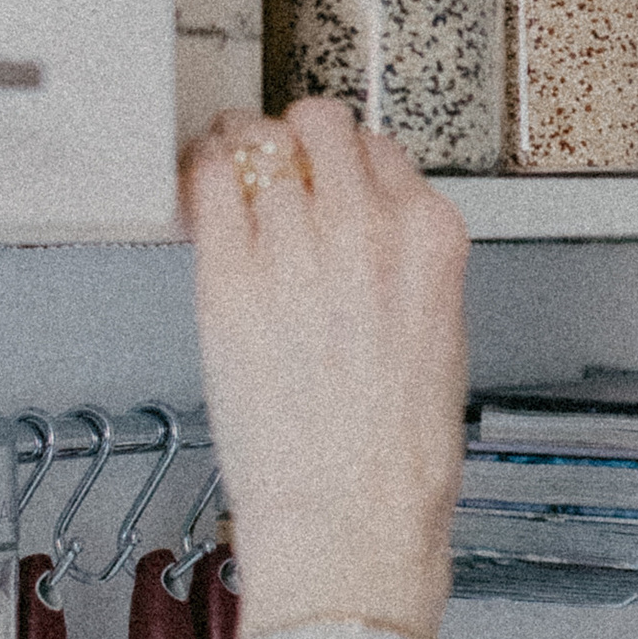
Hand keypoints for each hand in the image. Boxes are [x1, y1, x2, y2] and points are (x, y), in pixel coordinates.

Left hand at [181, 104, 468, 638]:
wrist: (353, 515)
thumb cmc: (396, 454)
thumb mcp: (438, 338)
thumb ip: (406, 269)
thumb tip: (367, 240)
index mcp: (430, 242)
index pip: (386, 151)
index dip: (350, 163)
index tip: (330, 177)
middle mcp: (366, 229)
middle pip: (322, 123)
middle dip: (296, 137)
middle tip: (275, 159)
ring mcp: (295, 247)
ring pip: (259, 140)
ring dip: (241, 148)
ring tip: (229, 168)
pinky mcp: (230, 277)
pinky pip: (208, 183)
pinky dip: (200, 172)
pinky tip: (199, 188)